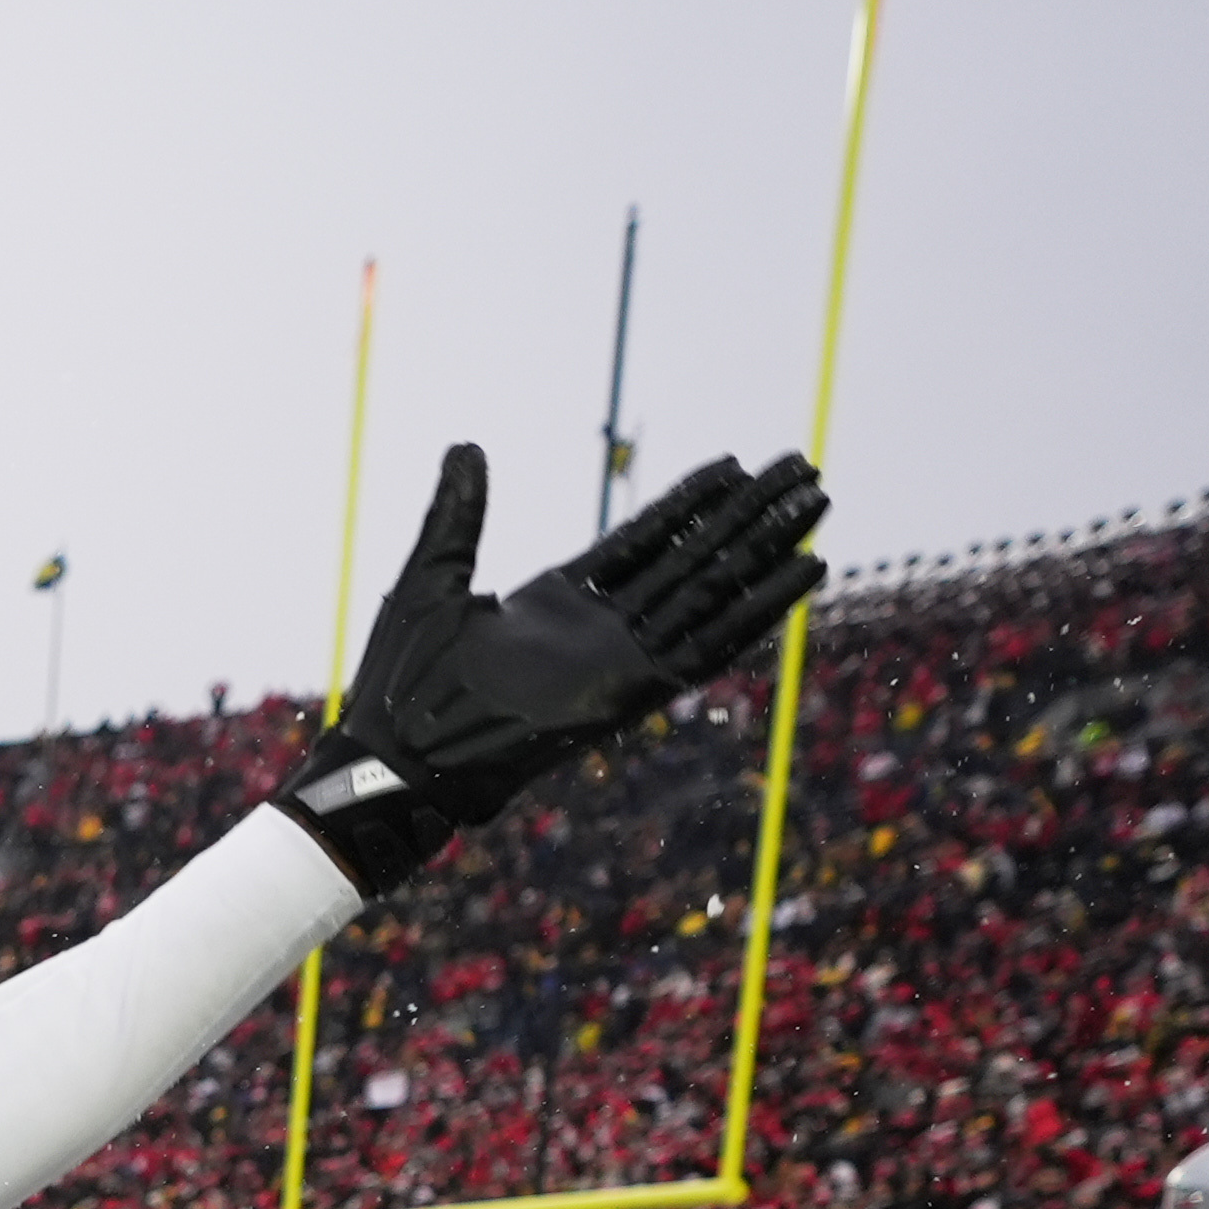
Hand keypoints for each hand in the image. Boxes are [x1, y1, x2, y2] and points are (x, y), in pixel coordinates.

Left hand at [278, 446, 830, 894]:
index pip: (640, 542)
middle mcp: (599, 629)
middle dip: (745, 514)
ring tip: (816, 500)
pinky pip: (709, 643)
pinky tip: (803, 569)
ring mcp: (619, 660)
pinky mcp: (631, 692)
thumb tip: (466, 448)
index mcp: (557, 603)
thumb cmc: (398, 683)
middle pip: (691, 557)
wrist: (392, 759)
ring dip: (766, 547)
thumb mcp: (431, 577)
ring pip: (712, 590)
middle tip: (800, 469)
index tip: (733, 467)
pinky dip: (757, 607)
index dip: (688, 505)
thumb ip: (459, 515)